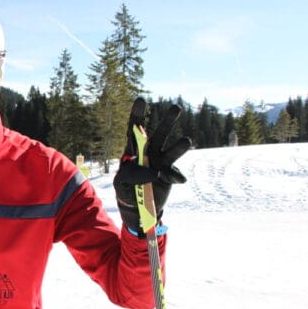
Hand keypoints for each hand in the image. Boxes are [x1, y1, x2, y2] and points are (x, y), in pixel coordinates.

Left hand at [113, 98, 190, 234]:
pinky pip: (174, 174)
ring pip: (171, 151)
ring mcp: (161, 163)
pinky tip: (178, 180)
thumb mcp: (121, 183)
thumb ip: (130, 175)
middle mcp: (149, 153)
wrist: (138, 208)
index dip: (138, 115)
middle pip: (159, 134)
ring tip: (187, 141)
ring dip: (179, 146)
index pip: (134, 130)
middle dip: (167, 122)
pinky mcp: (169, 176)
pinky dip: (176, 176)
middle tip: (176, 108)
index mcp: (132, 151)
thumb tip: (153, 170)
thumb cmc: (126, 191)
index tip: (141, 100)